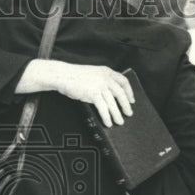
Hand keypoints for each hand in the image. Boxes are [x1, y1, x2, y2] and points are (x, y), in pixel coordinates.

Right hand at [17, 60, 134, 125]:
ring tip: (119, 122)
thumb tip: (109, 93)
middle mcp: (105, 78)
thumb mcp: (92, 74)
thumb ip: (102, 80)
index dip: (129, 92)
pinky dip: (107, 116)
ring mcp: (99, 85)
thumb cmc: (74, 76)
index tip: (132, 100)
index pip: (123, 81)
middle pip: (120, 93)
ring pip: (113, 103)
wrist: (63, 75)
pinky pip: (103, 108)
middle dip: (126, 105)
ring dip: (117, 114)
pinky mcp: (93, 93)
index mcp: (106, 71)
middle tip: (129, 113)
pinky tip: (108, 122)